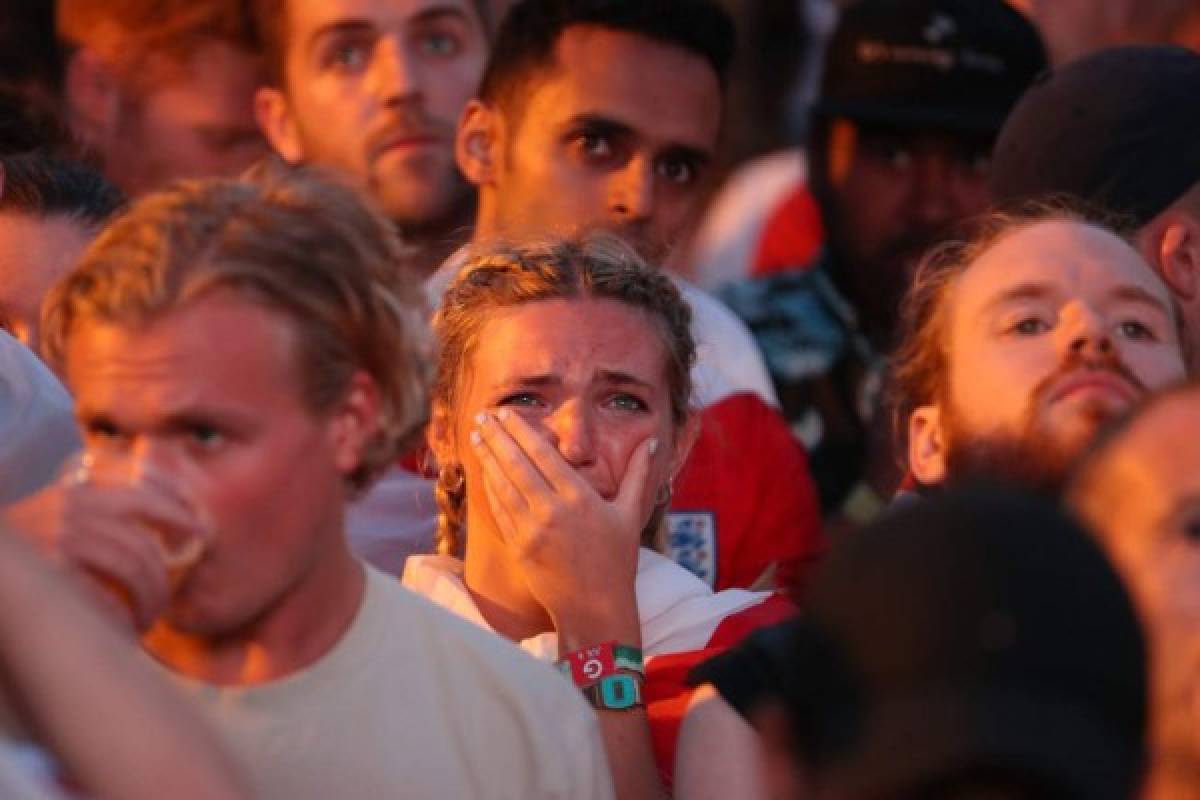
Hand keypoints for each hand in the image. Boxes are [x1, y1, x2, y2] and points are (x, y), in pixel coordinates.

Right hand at [11, 456, 208, 630]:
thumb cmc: (16, 546)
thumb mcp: (47, 511)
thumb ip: (89, 504)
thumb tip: (157, 519)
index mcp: (73, 489)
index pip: (142, 488)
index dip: (177, 506)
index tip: (200, 529)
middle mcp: (69, 508)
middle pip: (144, 533)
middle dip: (167, 567)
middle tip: (172, 593)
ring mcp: (58, 539)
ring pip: (134, 566)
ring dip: (150, 599)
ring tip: (147, 620)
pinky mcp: (50, 574)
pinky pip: (103, 599)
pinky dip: (120, 618)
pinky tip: (124, 633)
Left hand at [470, 410, 656, 648]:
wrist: (595, 609)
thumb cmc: (617, 562)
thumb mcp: (631, 514)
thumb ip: (638, 474)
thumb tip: (650, 440)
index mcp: (579, 497)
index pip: (543, 454)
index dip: (521, 431)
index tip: (506, 413)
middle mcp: (552, 510)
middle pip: (517, 464)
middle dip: (497, 437)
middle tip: (483, 416)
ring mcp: (531, 530)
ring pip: (503, 485)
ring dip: (487, 458)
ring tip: (476, 436)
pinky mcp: (518, 548)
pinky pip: (500, 511)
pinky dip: (490, 488)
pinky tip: (483, 472)